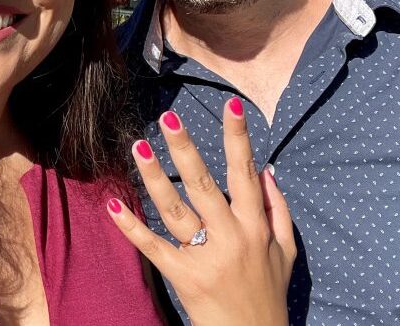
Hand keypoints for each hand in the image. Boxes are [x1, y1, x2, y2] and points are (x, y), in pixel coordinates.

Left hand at [106, 97, 295, 325]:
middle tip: (167, 118)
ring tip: (138, 147)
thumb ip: (278, 210)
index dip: (238, 139)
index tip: (231, 106)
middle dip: (186, 149)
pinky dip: (132, 227)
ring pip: (175, 209)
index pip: (244, 174)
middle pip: (204, 185)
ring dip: (154, 177)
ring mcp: (203, 257)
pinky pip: (153, 246)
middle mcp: (230, 237)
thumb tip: (266, 170)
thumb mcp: (285, 252)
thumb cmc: (269, 292)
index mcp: (255, 227)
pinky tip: (113, 205)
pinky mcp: (181, 275)